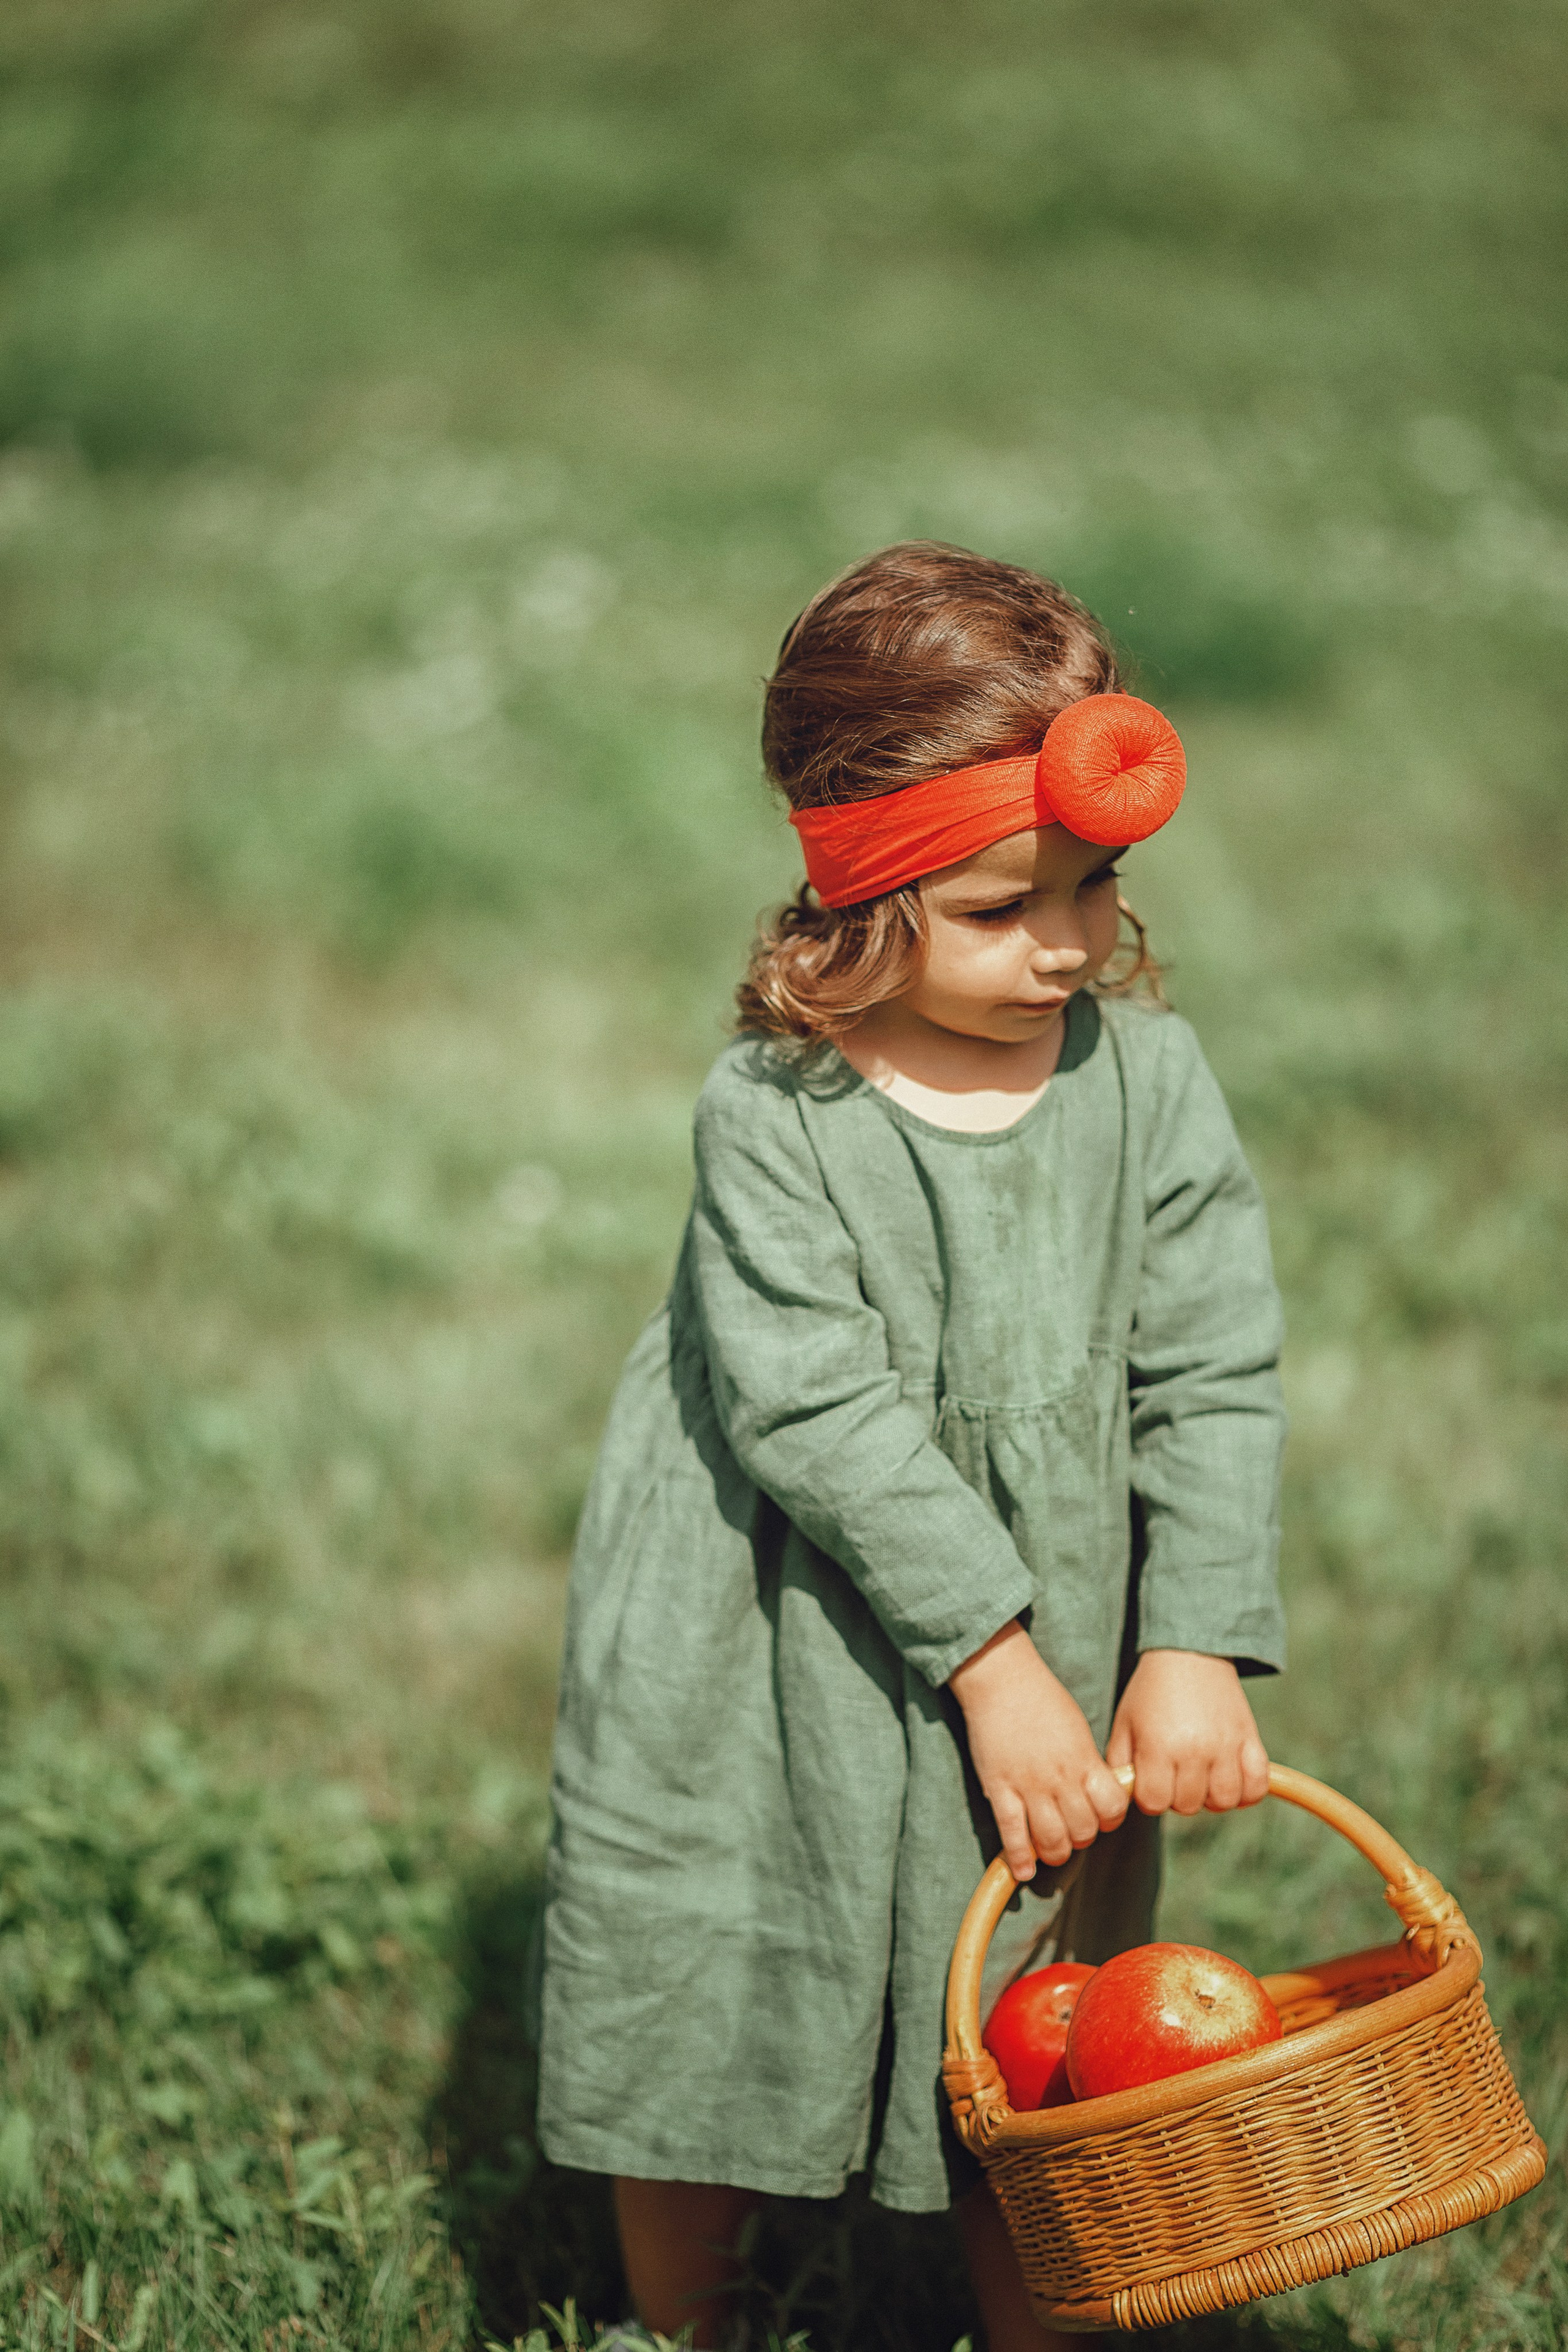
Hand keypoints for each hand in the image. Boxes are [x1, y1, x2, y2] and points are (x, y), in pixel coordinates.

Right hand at [948, 1621, 1127, 1878]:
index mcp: (1083, 1760)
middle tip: (1074, 1829)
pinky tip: (1023, 1870)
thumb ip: (1087, 1763)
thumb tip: (1096, 1791)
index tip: (1101, 1815)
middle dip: (1082, 1836)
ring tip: (1052, 1848)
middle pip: (1083, 1830)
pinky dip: (1019, 1859)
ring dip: (1055, 1851)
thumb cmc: (1042, 1698)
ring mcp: (1029, 1785)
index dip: (1110, 1818)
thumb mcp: (1077, 1729)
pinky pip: (1012, 1834)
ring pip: (1051, 1841)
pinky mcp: (999, 1788)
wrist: (1001, 1678)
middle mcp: (1060, 1778)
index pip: (1111, 1809)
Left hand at [1105, 1650, 1269, 1815]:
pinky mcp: (1251, 1740)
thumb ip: (1120, 1763)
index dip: (1150, 1795)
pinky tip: (1230, 1778)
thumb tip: (1123, 1796)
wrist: (1189, 1654)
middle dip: (1178, 1794)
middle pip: (1188, 1806)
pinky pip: (1256, 1786)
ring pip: (1223, 1801)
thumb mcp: (1125, 1723)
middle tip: (1175, 1771)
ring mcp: (1226, 1746)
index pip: (1155, 1803)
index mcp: (1158, 1746)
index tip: (1152, 1778)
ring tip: (1202, 1776)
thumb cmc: (1152, 1691)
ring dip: (1211, 1795)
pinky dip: (1246, 1791)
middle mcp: (1194, 1750)